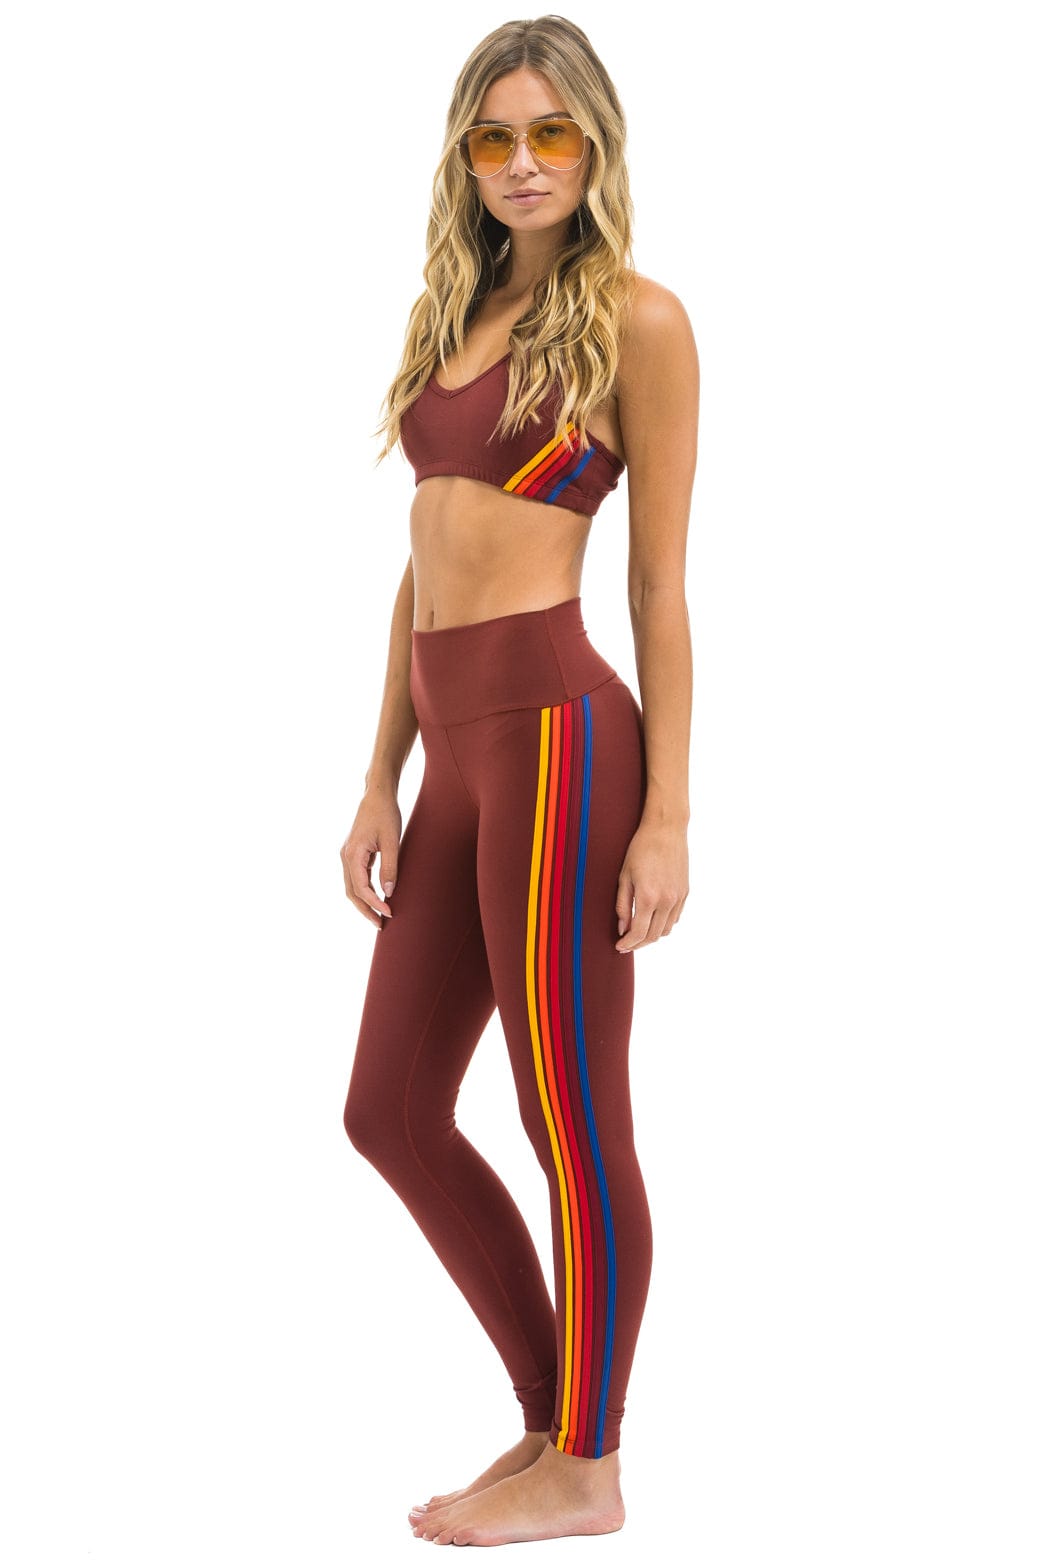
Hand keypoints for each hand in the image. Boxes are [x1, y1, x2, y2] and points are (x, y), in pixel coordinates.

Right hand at [341, 789, 401, 928]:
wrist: (377, 795)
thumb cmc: (386, 814)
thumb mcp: (392, 841)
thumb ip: (390, 867)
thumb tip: (388, 892)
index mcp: (352, 854)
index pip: (362, 888)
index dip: (375, 903)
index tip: (389, 912)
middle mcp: (345, 856)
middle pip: (352, 893)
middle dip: (365, 910)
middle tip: (381, 925)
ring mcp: (347, 855)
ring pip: (352, 887)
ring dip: (364, 903)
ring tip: (379, 916)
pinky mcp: (353, 853)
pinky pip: (356, 878)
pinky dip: (365, 891)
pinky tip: (377, 897)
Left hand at [614, 818, 688, 951]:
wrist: (666, 830)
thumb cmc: (641, 849)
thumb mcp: (624, 876)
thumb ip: (623, 905)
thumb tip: (623, 928)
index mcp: (648, 897)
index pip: (639, 933)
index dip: (628, 943)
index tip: (619, 946)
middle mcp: (666, 901)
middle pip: (653, 936)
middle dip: (638, 943)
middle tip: (626, 943)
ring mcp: (678, 898)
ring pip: (666, 930)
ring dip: (652, 936)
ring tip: (639, 933)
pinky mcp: (685, 893)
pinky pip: (675, 918)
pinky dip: (664, 924)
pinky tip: (653, 919)